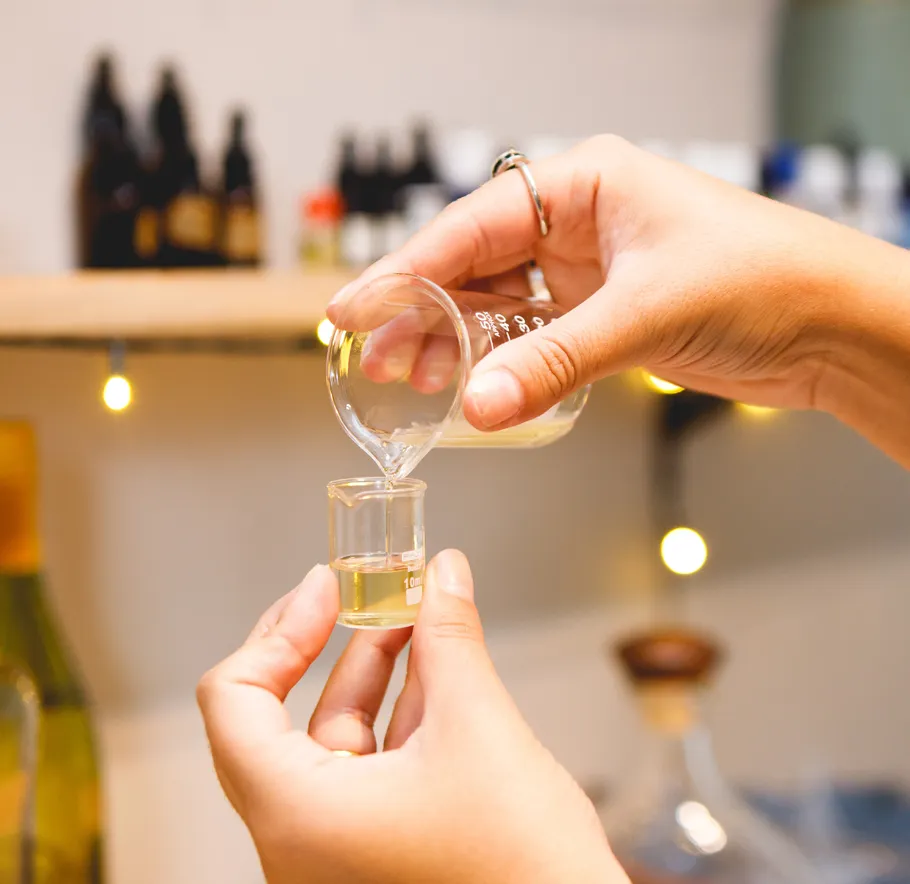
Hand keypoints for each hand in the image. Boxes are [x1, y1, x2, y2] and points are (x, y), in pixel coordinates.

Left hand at [198, 550, 624, 883]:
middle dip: (327, 647)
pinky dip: (394, 717)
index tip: (324, 588)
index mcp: (297, 818)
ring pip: (331, 743)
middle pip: (278, 720)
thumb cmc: (523, 869)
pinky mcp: (373, 858)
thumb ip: (450, 638)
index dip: (278, 631)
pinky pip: (364, 773)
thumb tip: (442, 572)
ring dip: (372, 674)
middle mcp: (299, 847)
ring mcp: (335, 858)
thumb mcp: (480, 727)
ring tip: (412, 618)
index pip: (232, 701)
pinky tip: (431, 670)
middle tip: (356, 592)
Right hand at [330, 135, 909, 466]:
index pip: (474, 225)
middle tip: (373, 355)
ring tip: (411, 380)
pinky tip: (471, 386)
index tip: (355, 306)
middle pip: (475, 265)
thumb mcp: (648, 314)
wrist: (834, 327)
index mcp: (586, 184)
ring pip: (499, 304)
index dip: (407, 269)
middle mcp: (581, 222)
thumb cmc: (766, 282)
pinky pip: (533, 336)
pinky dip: (501, 362)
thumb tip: (475, 405)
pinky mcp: (605, 316)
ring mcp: (591, 271)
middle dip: (422, 312)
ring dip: (456, 342)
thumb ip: (555, 361)